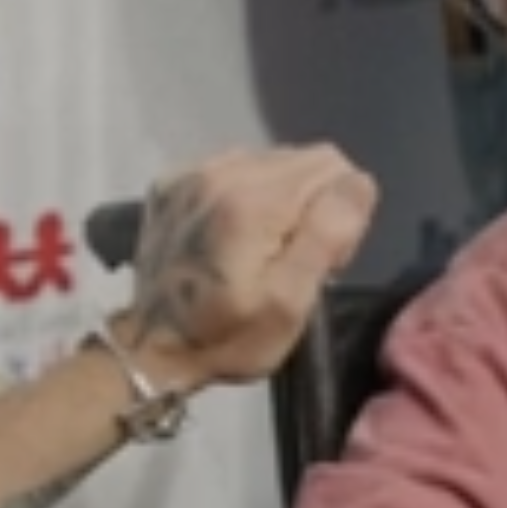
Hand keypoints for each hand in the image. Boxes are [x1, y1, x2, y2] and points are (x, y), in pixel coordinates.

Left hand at [112, 145, 378, 392]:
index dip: (341, 214)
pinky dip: (246, 193)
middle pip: (304, 158)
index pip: (332, 167)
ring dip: (281, 198)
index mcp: (252, 202)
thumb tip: (356, 183)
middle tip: (291, 258)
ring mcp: (190, 172)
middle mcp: (220, 172)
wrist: (150, 349)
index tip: (321, 260)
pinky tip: (233, 234)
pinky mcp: (172, 180)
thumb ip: (326, 237)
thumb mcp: (289, 305)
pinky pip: (235, 166)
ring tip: (262, 247)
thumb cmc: (227, 338)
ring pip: (272, 160)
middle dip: (314, 203)